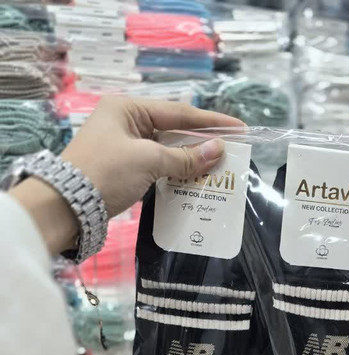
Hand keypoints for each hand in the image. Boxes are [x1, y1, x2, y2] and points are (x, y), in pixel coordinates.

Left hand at [10, 96, 242, 255]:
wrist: (64, 206)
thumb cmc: (105, 173)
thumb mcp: (148, 161)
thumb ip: (185, 157)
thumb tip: (219, 150)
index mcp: (127, 109)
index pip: (178, 113)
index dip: (211, 122)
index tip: (239, 129)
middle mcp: (125, 123)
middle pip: (173, 130)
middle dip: (202, 142)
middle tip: (233, 151)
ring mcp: (124, 147)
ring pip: (167, 151)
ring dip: (191, 161)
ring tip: (218, 169)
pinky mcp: (124, 170)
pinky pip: (158, 167)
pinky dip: (177, 174)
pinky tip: (194, 181)